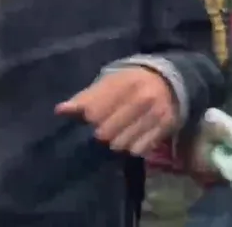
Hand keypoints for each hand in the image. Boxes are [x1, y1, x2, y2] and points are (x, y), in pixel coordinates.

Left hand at [56, 67, 177, 154]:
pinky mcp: (165, 127)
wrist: (171, 81)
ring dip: (116, 141)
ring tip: (120, 132)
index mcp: (125, 82)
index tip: (92, 116)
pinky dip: (132, 147)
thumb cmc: (132, 82)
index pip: (93, 112)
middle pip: (105, 132)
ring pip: (120, 144)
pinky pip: (138, 149)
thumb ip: (86, 97)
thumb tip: (60, 110)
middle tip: (107, 126)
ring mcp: (155, 114)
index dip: (89, 118)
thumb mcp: (110, 81)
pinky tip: (134, 136)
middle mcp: (142, 98)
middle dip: (102, 132)